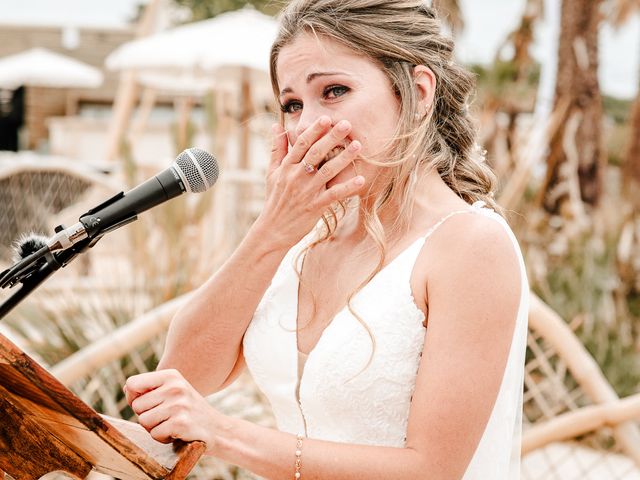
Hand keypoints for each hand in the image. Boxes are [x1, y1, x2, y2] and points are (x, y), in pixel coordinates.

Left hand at [124, 369, 219, 453]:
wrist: (217, 429)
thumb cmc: (190, 411)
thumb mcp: (174, 391)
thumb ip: (150, 388)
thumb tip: (127, 388)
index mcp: (171, 375)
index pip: (132, 383)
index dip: (133, 397)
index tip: (149, 404)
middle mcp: (175, 387)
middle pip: (136, 406)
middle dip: (147, 416)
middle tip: (166, 417)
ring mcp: (179, 404)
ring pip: (143, 421)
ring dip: (155, 428)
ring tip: (172, 424)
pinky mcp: (181, 423)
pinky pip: (155, 434)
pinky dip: (163, 438)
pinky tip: (177, 433)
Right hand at [257, 116, 364, 249]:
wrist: (272, 230)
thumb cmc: (274, 200)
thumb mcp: (271, 173)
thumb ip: (276, 148)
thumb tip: (275, 124)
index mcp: (286, 167)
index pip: (301, 144)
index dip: (314, 130)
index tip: (326, 118)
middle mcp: (296, 177)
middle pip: (316, 153)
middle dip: (331, 137)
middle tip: (347, 123)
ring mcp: (306, 192)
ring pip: (327, 171)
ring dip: (344, 158)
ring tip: (358, 146)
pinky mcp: (315, 206)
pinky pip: (334, 195)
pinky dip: (347, 188)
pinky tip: (361, 180)